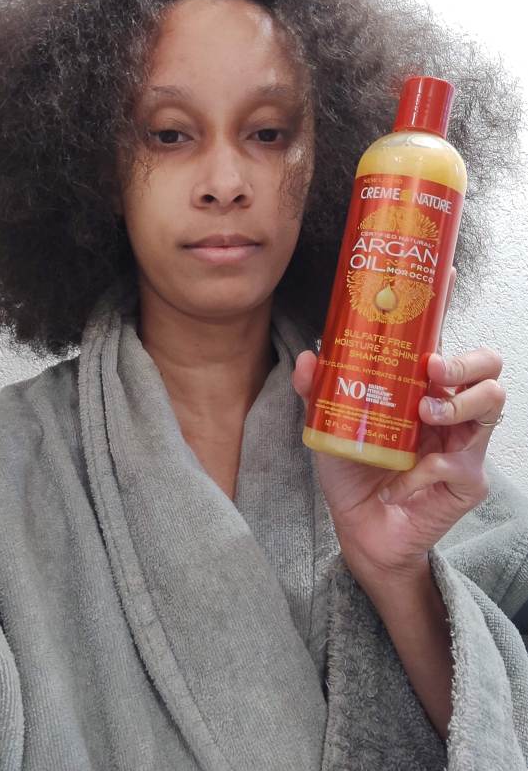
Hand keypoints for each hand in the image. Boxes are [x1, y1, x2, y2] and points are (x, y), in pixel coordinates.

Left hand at [292, 267, 505, 583]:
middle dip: (464, 358)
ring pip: (492, 399)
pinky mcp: (468, 476)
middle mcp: (448, 405)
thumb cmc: (353, 470)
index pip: (441, 336)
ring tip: (426, 411)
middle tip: (432, 368)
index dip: (448, 302)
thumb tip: (309, 356)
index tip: (447, 271)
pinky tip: (413, 474)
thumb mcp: (328, 423)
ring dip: (459, 401)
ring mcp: (464, 439)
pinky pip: (466, 457)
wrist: (360, 529)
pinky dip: (436, 462)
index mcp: (420, 385)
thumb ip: (318, 389)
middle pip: (485, 363)